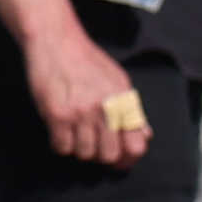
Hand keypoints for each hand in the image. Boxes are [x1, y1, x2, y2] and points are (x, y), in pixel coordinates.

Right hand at [21, 17, 146, 165]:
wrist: (56, 41)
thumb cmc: (88, 61)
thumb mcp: (118, 81)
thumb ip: (131, 110)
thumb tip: (146, 135)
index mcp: (123, 102)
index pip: (136, 146)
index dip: (128, 158)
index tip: (120, 159)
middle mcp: (105, 110)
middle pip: (109, 155)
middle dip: (101, 155)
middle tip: (93, 144)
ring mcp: (80, 114)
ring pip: (84, 154)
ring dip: (80, 149)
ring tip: (76, 134)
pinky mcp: (57, 115)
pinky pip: (62, 147)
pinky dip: (61, 144)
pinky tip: (61, 131)